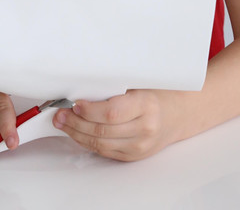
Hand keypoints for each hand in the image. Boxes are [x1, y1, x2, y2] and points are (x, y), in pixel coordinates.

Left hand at [53, 89, 178, 161]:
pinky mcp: (133, 156)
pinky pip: (105, 152)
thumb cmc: (158, 93)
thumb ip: (117, 86)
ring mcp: (139, 146)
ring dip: (77, 134)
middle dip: (76, 123)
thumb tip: (84, 87)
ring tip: (63, 123)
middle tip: (60, 114)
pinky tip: (77, 133)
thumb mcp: (141, 83)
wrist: (179, 114)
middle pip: (102, 130)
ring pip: (100, 144)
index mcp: (146, 105)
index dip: (89, 110)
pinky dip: (88, 142)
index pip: (111, 112)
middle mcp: (144, 129)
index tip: (74, 103)